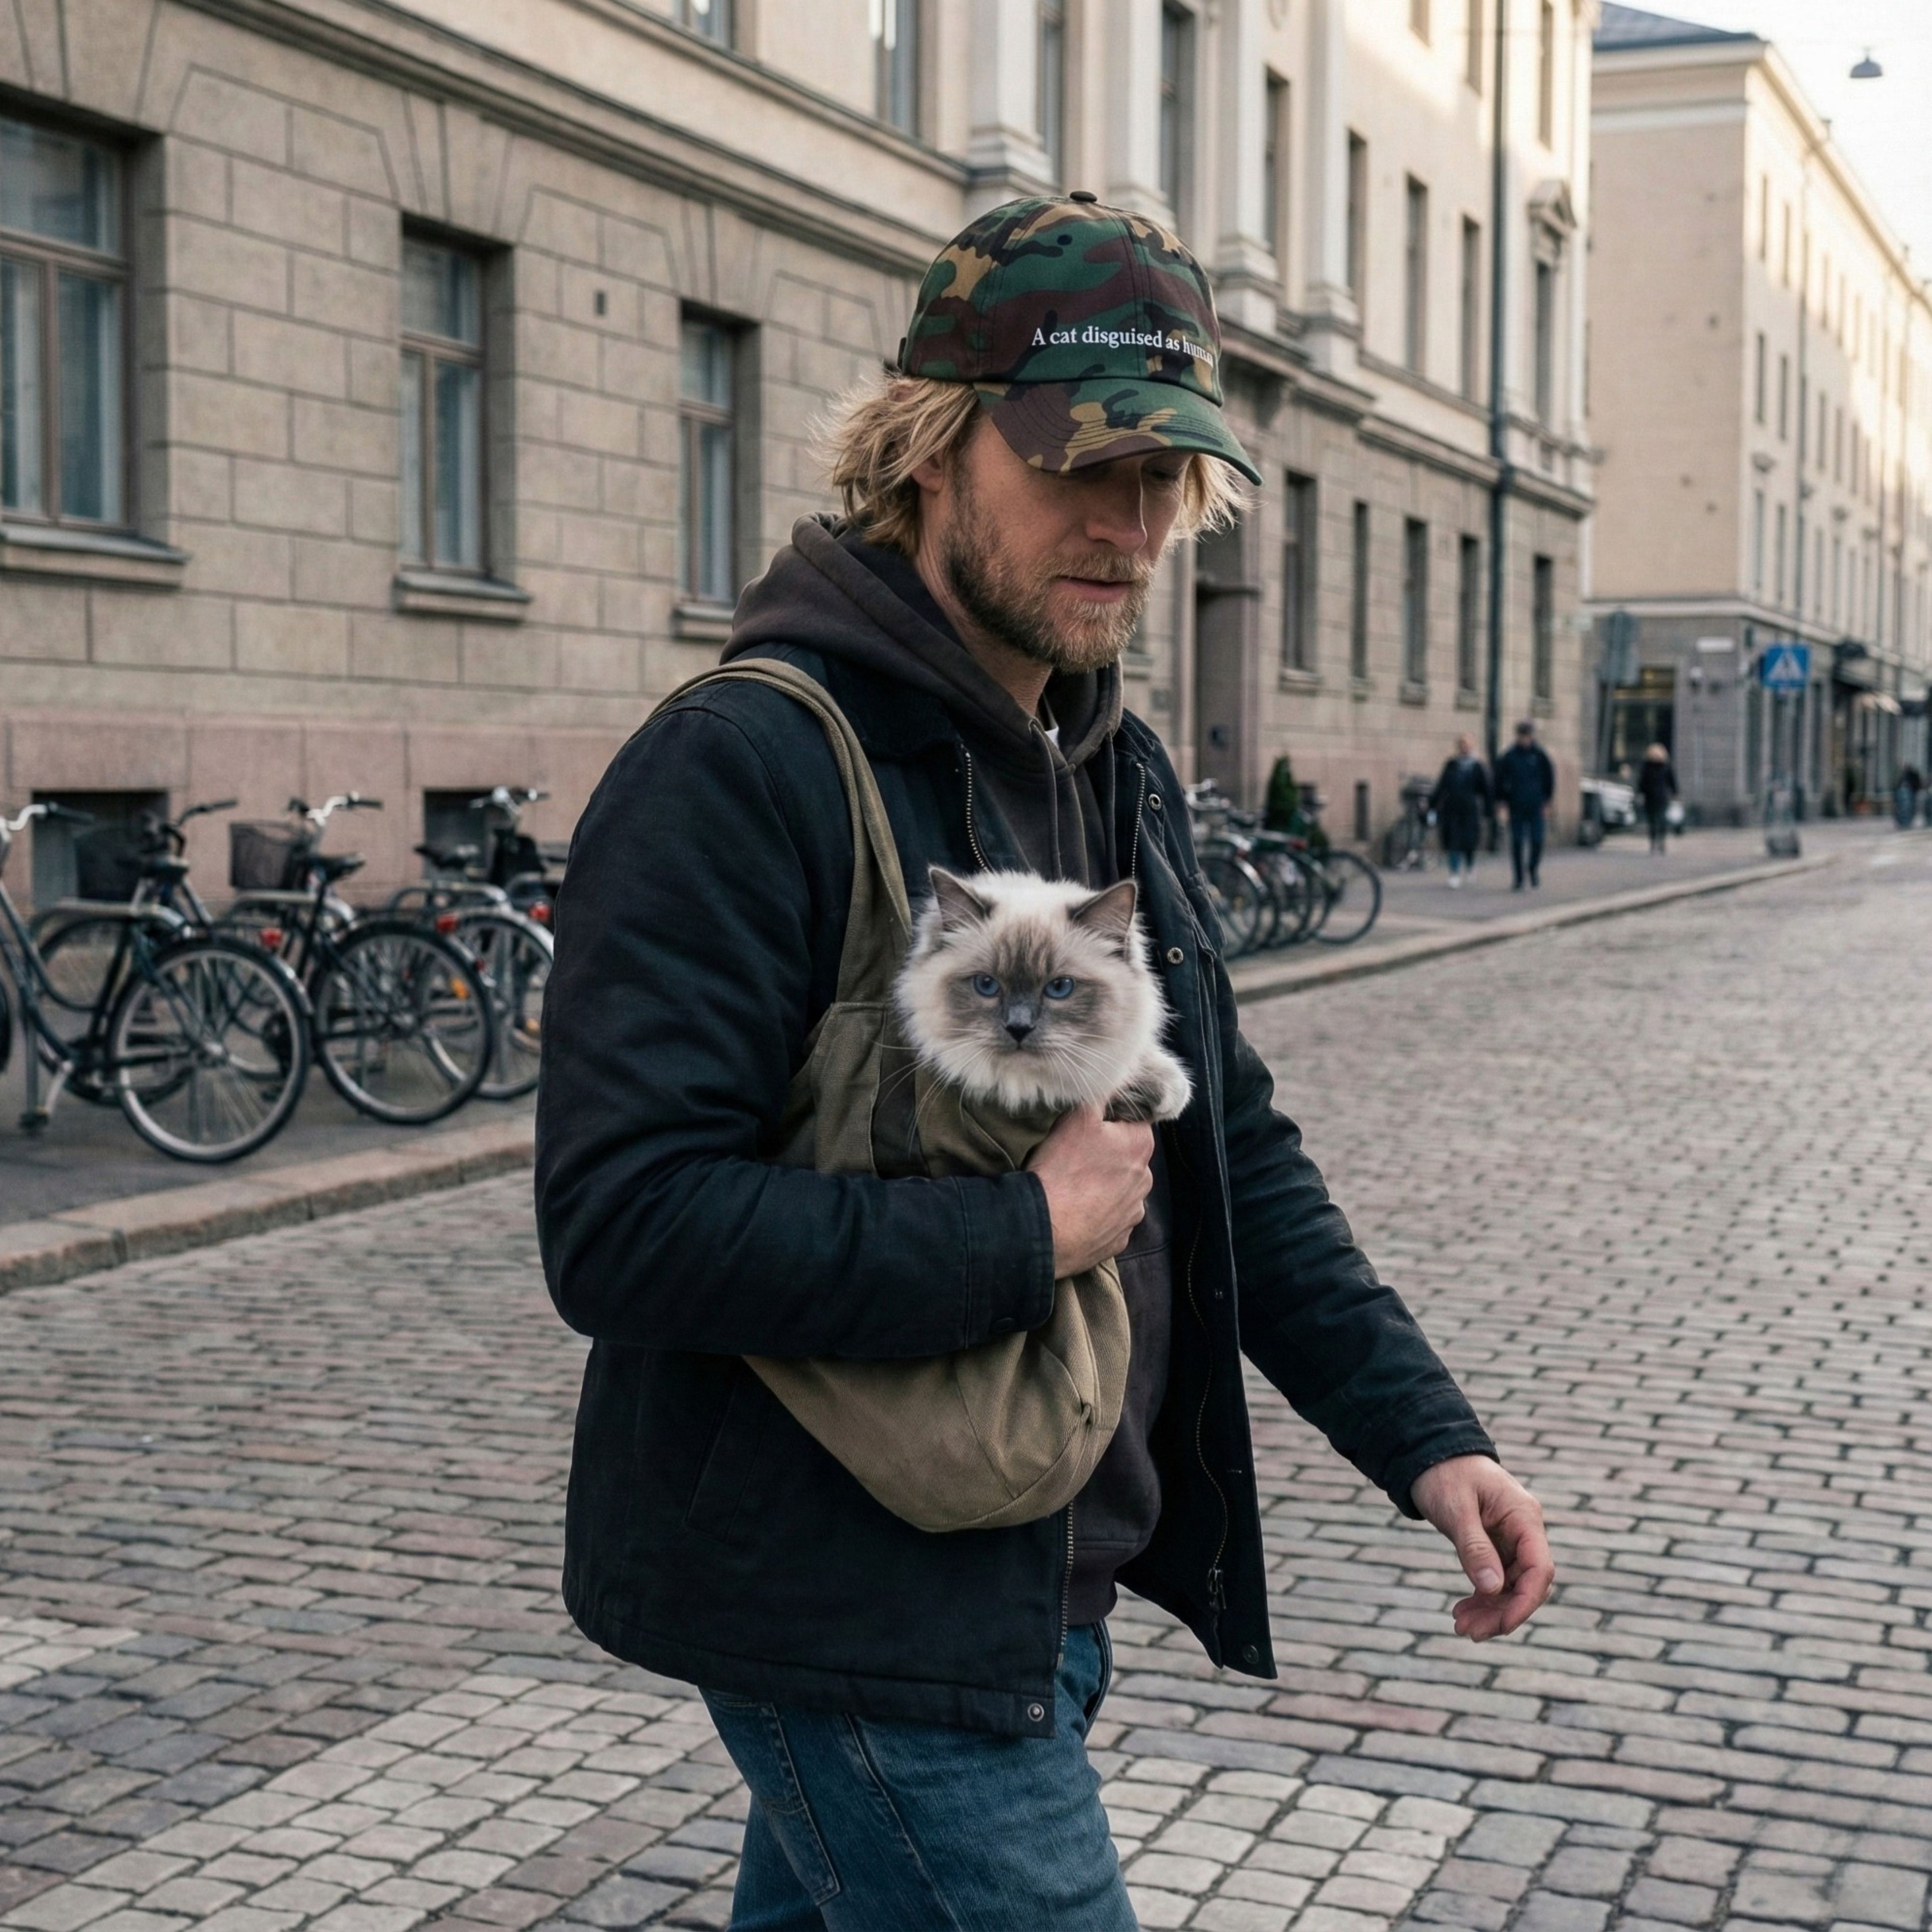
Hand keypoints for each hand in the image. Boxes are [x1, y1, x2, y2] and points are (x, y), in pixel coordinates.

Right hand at [1026, 1105, 1152, 1276]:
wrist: (1045, 1229)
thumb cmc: (1063, 1169)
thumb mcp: (1078, 1117)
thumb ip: (1100, 1093)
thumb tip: (1116, 1076)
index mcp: (1141, 1146)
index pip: (1135, 1121)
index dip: (1112, 1120)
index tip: (1091, 1124)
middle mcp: (1145, 1180)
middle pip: (1128, 1156)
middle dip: (1109, 1153)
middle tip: (1077, 1154)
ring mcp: (1133, 1213)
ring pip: (1121, 1189)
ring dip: (1104, 1186)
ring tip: (1074, 1186)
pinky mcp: (1119, 1239)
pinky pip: (1111, 1219)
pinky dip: (1098, 1214)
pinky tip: (1077, 1210)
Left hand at [1411, 1455, 1552, 1641]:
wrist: (1430, 1454)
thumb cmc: (1444, 1474)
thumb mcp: (1456, 1509)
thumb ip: (1474, 1547)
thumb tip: (1492, 1589)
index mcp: (1524, 1517)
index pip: (1539, 1569)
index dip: (1524, 1603)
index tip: (1502, 1626)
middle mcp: (1524, 1530)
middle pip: (1526, 1584)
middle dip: (1502, 1613)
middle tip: (1468, 1632)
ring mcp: (1511, 1539)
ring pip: (1510, 1587)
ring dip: (1490, 1610)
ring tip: (1460, 1626)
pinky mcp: (1495, 1546)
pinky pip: (1496, 1580)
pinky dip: (1482, 1598)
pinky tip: (1463, 1612)